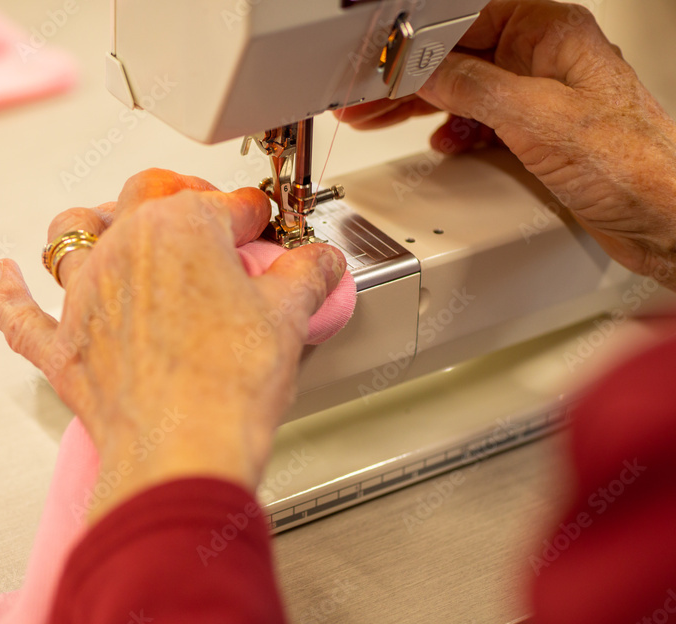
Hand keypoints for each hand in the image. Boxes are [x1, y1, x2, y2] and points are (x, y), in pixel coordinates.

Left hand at [0, 169, 345, 520]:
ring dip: (89, 224)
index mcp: (180, 228)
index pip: (226, 204)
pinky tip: (3, 277)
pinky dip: (8, 294)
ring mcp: (85, 296)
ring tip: (107, 223)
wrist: (183, 450)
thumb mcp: (288, 318)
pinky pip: (20, 313)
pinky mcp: (62, 346)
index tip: (263, 224)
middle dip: (178, 199)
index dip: (253, 213)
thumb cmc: (228, 385)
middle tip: (204, 217)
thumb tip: (318, 261)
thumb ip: (306, 275)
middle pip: (144, 199)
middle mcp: (123, 250)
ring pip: (70, 236)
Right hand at [337, 0, 675, 287]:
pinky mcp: (537, 136)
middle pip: (458, 57)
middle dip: (407, 80)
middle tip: (362, 98)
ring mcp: (540, 99)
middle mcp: (545, 60)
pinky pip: (481, 123)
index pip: (465, 21)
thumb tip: (424, 70)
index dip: (416, 43)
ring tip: (378, 118)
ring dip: (421, 107)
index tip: (378, 63)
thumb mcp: (534, 117)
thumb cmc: (632, 164)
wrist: (663, 218)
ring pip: (465, 91)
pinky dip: (455, 133)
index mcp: (551, 33)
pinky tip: (441, 143)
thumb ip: (472, 87)